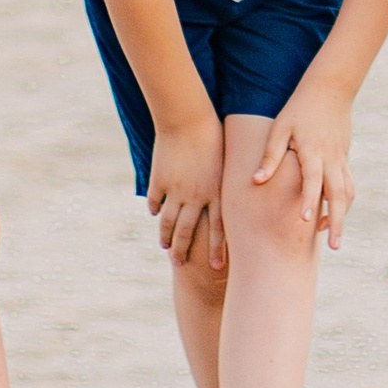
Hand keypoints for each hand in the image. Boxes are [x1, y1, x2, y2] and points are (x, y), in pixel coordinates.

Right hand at [147, 114, 226, 267]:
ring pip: (169, 221)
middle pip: (189, 231)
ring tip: (165, 247)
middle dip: (184, 250)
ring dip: (166, 236)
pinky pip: (155, 201)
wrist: (187, 119)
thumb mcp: (226, 161)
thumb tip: (234, 196)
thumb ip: (226, 182)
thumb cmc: (214, 135)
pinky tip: (154, 215)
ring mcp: (175, 190)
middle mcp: (195, 196)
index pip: (219, 228)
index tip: (217, 267)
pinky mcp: (159, 181)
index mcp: (216, 192)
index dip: (218, 249)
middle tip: (181, 265)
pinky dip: (154, 209)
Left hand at [254, 82, 356, 245]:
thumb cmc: (298, 109)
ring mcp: (341, 159)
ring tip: (333, 239)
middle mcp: (330, 158)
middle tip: (335, 247)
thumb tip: (257, 181)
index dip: (311, 201)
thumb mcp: (280, 128)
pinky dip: (343, 203)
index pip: (313, 180)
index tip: (307, 222)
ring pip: (348, 193)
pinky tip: (332, 215)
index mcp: (312, 150)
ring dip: (343, 216)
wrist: (330, 90)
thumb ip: (270, 156)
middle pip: (339, 195)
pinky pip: (348, 185)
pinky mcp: (345, 159)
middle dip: (338, 222)